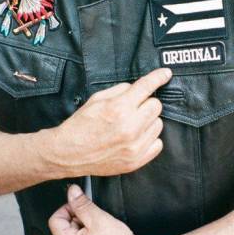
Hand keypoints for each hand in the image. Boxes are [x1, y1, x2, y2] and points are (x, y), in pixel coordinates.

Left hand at [49, 184, 158, 234]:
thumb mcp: (99, 218)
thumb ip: (82, 204)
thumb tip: (72, 192)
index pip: (55, 220)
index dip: (68, 208)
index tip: (80, 205)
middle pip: (64, 228)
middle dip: (78, 219)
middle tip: (95, 219)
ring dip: (84, 228)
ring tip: (100, 230)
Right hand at [50, 68, 171, 176]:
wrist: (68, 153)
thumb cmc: (80, 126)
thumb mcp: (96, 99)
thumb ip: (121, 90)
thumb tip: (138, 88)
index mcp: (119, 108)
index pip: (147, 87)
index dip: (158, 77)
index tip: (165, 74)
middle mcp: (130, 127)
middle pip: (156, 105)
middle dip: (146, 103)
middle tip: (133, 108)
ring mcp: (134, 146)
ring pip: (158, 124)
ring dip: (148, 121)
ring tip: (131, 125)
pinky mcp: (136, 161)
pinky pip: (157, 144)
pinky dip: (149, 138)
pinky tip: (136, 138)